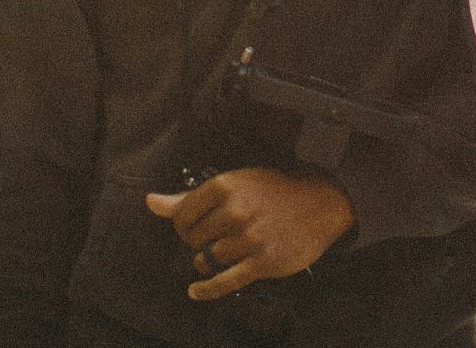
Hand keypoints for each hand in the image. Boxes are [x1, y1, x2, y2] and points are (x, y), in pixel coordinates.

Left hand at [146, 167, 355, 300]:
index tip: (197, 227)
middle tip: (215, 238)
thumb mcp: (236, 183)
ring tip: (224, 253)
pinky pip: (223, 282)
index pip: (182, 216)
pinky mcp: (262, 261)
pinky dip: (206, 290)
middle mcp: (235, 210)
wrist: (324, 200)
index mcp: (226, 186)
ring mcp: (249, 237)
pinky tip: (196, 291)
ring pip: (206, 260)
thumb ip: (190, 197)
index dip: (184, 225)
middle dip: (198, 242)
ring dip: (209, 261)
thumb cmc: (276, 190)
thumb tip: (151, 202)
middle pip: (192, 240)